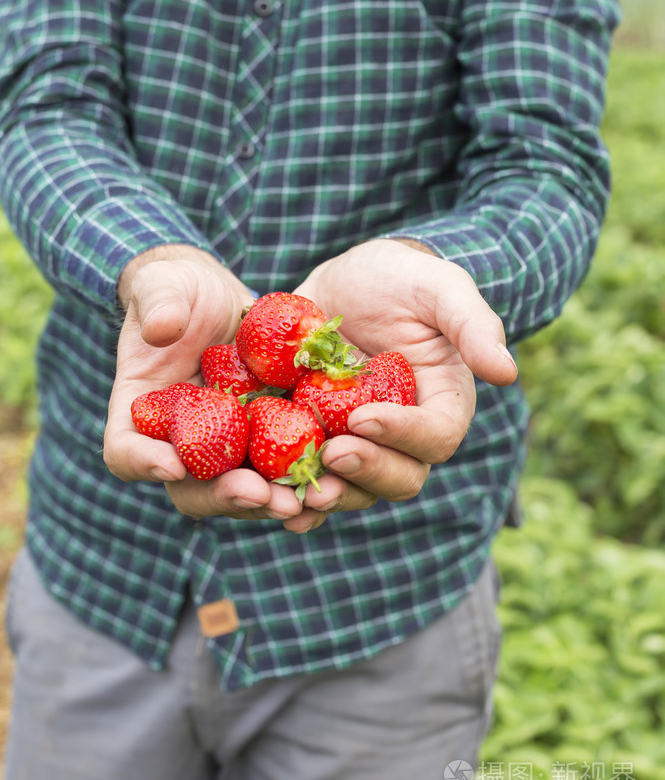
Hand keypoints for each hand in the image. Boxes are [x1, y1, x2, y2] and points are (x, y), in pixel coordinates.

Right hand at [102, 246, 303, 523]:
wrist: (224, 302)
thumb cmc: (180, 290)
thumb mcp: (165, 286)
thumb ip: (159, 302)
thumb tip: (162, 328)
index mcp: (142, 412)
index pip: (126, 449)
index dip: (143, 462)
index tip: (172, 463)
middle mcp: (182, 442)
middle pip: (190, 489)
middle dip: (224, 497)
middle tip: (259, 495)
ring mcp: (227, 448)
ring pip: (242, 491)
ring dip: (270, 500)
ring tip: (302, 499)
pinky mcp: (267, 441)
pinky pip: (282, 472)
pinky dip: (304, 481)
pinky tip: (334, 482)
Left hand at [281, 238, 517, 531]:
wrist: (344, 281)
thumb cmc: (401, 278)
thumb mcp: (439, 287)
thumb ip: (474, 324)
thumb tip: (506, 372)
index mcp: (442, 402)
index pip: (436, 436)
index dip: (404, 435)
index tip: (364, 417)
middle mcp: (404, 433)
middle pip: (400, 477)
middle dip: (367, 472)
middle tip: (331, 455)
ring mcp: (361, 443)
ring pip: (356, 489)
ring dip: (331, 495)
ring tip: (300, 491)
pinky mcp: (320, 441)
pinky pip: (312, 481)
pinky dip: (295, 498)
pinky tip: (272, 500)